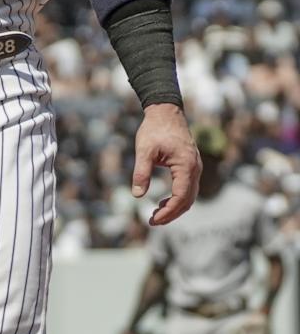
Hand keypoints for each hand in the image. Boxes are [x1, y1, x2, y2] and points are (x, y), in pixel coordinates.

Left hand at [131, 103, 200, 226]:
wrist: (165, 111)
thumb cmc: (154, 129)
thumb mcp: (144, 151)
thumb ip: (141, 173)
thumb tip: (137, 195)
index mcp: (186, 165)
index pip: (181, 196)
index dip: (168, 211)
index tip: (152, 219)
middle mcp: (195, 168)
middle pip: (188, 200)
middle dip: (171, 214)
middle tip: (152, 222)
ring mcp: (195, 167)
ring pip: (190, 196)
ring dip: (175, 208)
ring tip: (155, 215)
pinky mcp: (191, 166)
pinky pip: (188, 188)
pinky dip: (177, 198)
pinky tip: (162, 202)